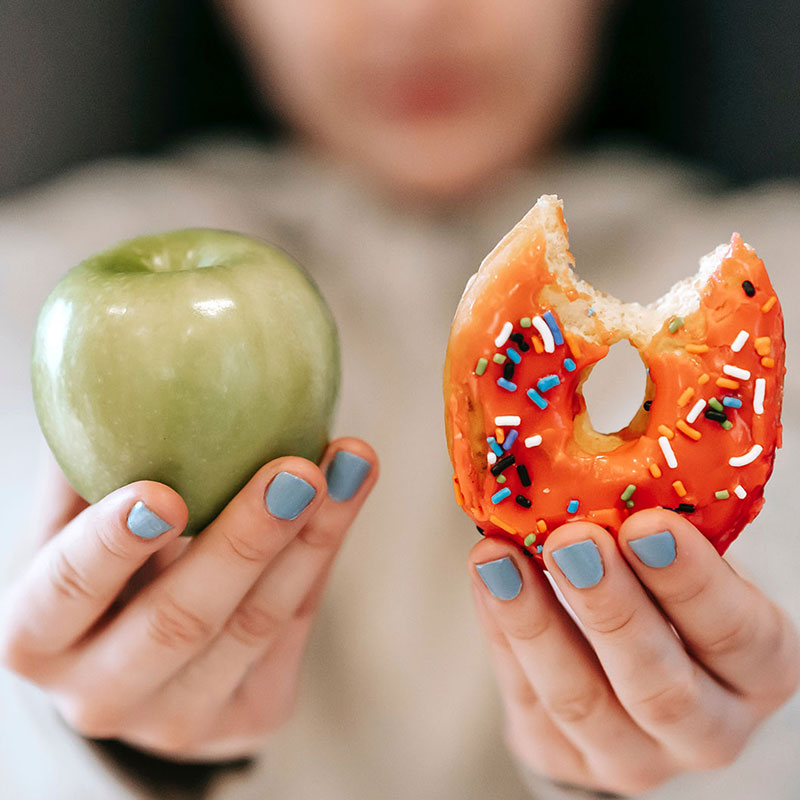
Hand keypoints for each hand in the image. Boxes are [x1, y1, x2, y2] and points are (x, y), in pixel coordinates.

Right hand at [0, 438, 376, 761]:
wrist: (144, 665)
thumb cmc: (109, 571)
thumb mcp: (79, 527)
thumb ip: (92, 468)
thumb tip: (117, 368)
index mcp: (39, 637)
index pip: (66, 592)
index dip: (110, 545)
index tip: (162, 491)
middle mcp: (101, 694)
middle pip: (179, 621)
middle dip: (244, 542)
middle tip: (295, 470)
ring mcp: (179, 720)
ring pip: (256, 626)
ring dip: (311, 539)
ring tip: (349, 464)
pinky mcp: (249, 717)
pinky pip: (295, 627)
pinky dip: (323, 553)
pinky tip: (346, 494)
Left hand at [469, 509, 799, 795]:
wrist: (632, 679)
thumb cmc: (669, 601)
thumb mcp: (686, 568)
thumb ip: (662, 533)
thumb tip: (605, 454)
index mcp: (755, 669)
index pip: (738, 635)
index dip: (692, 582)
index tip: (646, 524)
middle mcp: (705, 728)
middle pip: (660, 688)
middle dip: (611, 609)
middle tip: (572, 540)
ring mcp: (632, 756)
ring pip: (580, 702)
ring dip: (534, 623)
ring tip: (498, 557)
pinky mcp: (564, 759)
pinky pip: (526, 698)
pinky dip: (500, 633)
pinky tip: (486, 577)